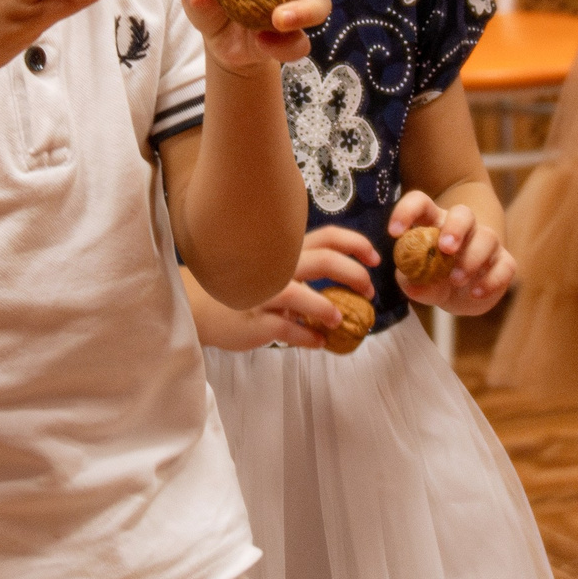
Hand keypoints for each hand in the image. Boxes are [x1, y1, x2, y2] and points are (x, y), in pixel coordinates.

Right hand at [194, 226, 379, 350]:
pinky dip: (307, 336)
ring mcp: (263, 295)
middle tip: (367, 291)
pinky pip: (286, 328)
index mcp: (285, 253)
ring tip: (340, 320)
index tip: (375, 258)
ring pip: (299, 294)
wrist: (201, 309)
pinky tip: (318, 341)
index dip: (355, 244)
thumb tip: (348, 278)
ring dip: (327, 308)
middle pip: (323, 261)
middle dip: (353, 274)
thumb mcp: (275, 272)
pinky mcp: (255, 321)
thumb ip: (305, 270)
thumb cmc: (245, 290)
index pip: (326, 237)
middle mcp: (276, 268)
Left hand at [389, 190, 513, 313]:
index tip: (393, 232)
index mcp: (434, 223)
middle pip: (463, 213)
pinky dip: (491, 280)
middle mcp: (463, 228)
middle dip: (456, 228)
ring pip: (488, 236)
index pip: (421, 203)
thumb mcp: (419, 283)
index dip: (406, 211)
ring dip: (472, 258)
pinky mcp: (504, 262)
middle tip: (446, 248)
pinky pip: (506, 264)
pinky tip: (475, 293)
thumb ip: (413, 281)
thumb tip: (413, 285)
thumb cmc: (435, 280)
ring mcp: (486, 243)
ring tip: (456, 280)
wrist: (462, 298)